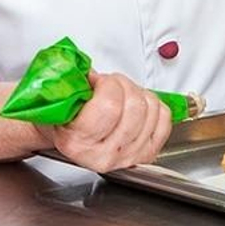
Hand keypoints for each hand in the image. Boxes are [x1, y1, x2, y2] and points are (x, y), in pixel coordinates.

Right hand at [46, 71, 173, 173]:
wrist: (71, 139)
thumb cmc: (65, 120)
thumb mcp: (60, 100)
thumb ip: (72, 84)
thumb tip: (85, 68)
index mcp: (78, 142)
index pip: (110, 106)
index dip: (107, 84)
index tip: (98, 81)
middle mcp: (104, 155)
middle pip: (135, 107)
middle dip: (123, 84)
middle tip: (110, 84)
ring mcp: (128, 157)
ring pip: (152, 109)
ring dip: (138, 92)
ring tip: (121, 94)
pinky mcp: (147, 154)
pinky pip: (164, 118)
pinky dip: (154, 104)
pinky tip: (138, 105)